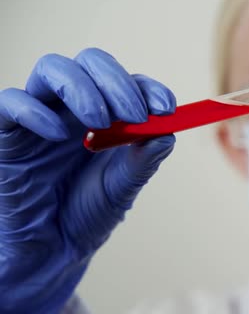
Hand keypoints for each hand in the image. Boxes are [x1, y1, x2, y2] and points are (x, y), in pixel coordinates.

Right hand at [0, 48, 175, 313]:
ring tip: (100, 122)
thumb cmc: (88, 215)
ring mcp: (40, 117)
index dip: (147, 87)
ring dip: (83, 89)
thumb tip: (167, 132)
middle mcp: (72, 109)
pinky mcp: (7, 134)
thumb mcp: (124, 187)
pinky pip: (11, 102)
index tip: (165, 108)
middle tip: (134, 114)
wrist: (52, 251)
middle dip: (117, 82)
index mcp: (106, 116)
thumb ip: (143, 159)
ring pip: (52, 69)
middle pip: (90, 62)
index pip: (127, 82)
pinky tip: (59, 135)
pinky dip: (36, 111)